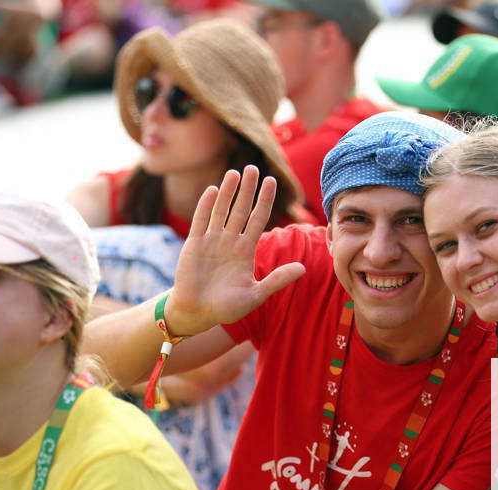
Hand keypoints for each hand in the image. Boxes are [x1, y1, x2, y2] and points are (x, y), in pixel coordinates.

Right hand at [165, 166, 304, 335]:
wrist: (197, 314)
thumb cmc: (226, 308)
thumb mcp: (256, 295)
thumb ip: (277, 280)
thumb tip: (303, 268)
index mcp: (246, 251)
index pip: (258, 219)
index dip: (265, 200)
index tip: (271, 181)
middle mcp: (230, 242)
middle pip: (241, 209)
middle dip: (247, 189)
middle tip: (253, 168)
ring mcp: (211, 241)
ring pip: (221, 211)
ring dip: (228, 192)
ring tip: (235, 172)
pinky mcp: (194, 245)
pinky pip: (201, 221)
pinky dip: (206, 206)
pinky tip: (213, 190)